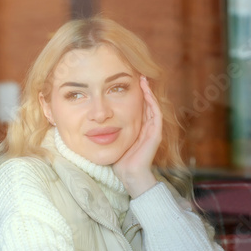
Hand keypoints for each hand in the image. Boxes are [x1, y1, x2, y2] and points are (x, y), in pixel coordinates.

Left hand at [113, 75, 160, 197]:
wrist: (129, 175)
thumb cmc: (119, 160)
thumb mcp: (112, 139)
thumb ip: (108, 129)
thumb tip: (94, 119)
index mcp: (138, 128)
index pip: (138, 107)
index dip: (135, 94)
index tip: (128, 81)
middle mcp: (147, 128)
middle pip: (147, 103)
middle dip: (143, 89)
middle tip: (138, 74)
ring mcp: (153, 131)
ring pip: (152, 106)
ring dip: (148, 92)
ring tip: (143, 79)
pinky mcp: (156, 134)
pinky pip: (156, 114)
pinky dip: (152, 102)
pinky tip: (147, 93)